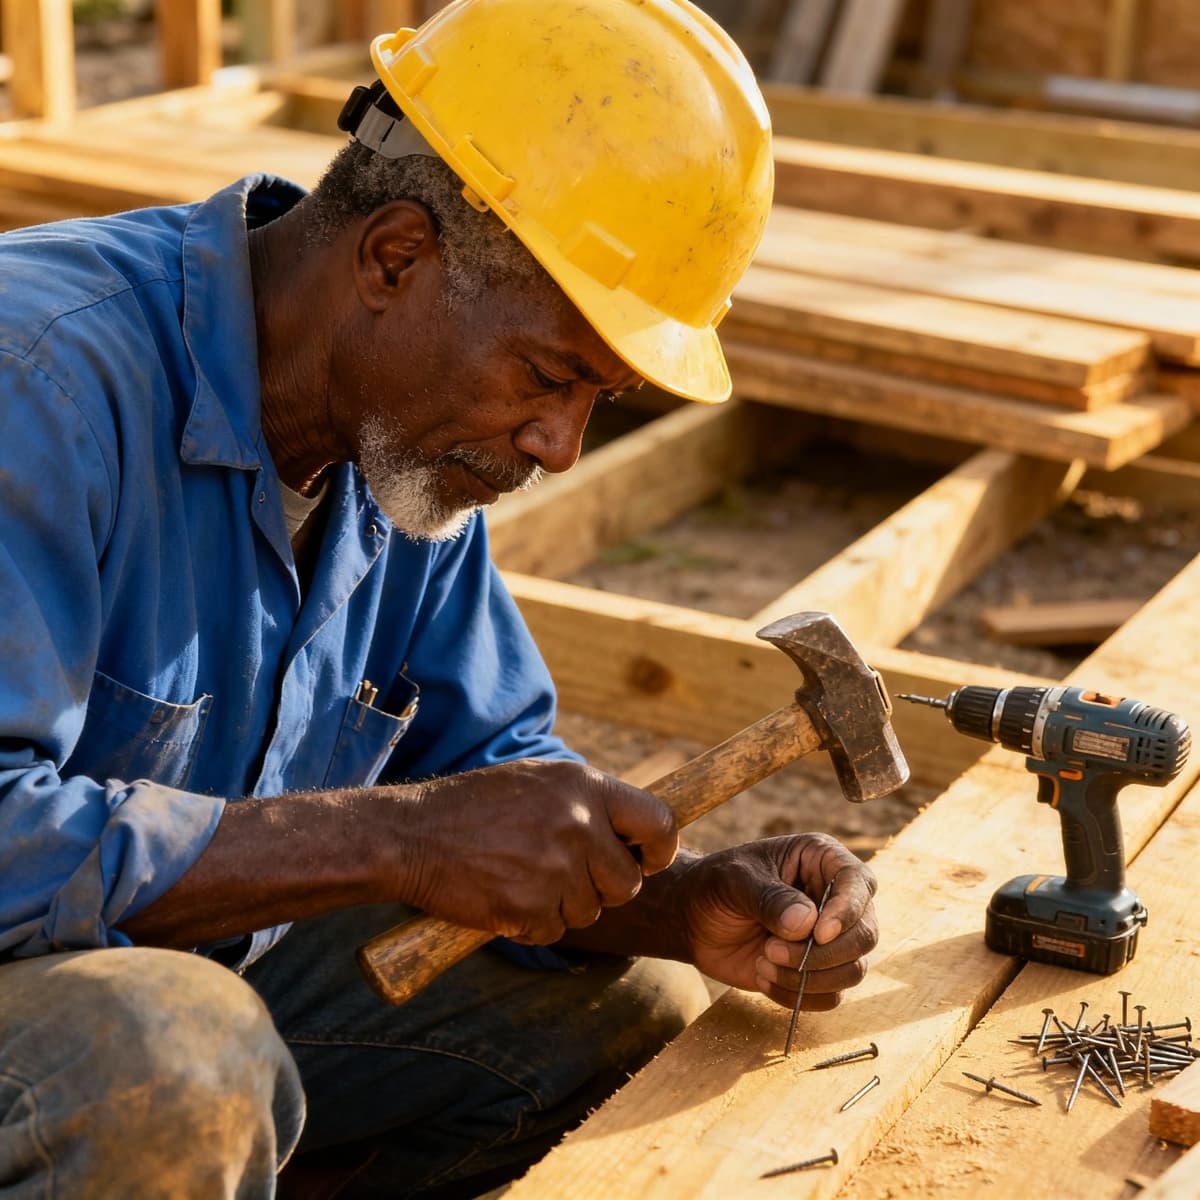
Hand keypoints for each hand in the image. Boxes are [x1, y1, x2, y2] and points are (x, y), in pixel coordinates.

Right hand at [396, 759, 677, 943]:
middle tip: (566, 876)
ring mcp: (554, 868)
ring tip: (524, 876)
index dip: (658, 849)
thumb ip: (587, 801)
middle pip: (627, 882)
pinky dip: (534, 923)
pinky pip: (556, 931)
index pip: (659, 822)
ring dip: (564, 906)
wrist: (410, 835)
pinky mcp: (530, 907)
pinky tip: (507, 895)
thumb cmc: (474, 805)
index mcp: (583, 786)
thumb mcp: (538, 781)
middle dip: (603, 888)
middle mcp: (577, 824)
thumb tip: (635, 829)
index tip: (645, 861)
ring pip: (591, 911)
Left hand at [675, 835, 876, 1009]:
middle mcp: (835, 898)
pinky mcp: (818, 971)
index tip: (819, 934)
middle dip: (822, 954)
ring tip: (762, 963)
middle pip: (864, 934)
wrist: (693, 919)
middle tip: (770, 950)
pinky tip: (763, 978)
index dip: (847, 911)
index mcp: (820, 860)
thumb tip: (806, 924)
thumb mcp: (734, 880)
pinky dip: (799, 995)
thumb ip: (769, 898)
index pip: (858, 882)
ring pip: (853, 969)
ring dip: (808, 977)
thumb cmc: (715, 885)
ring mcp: (830, 938)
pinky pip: (831, 996)